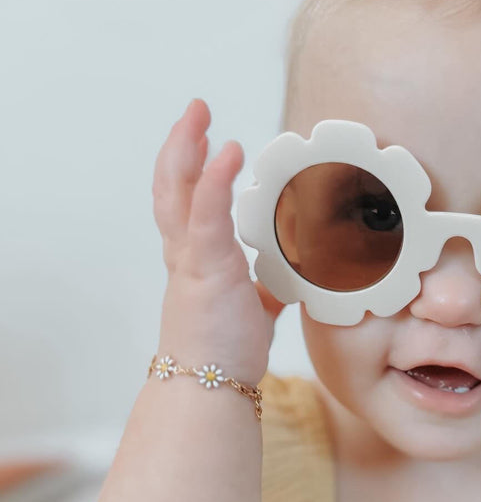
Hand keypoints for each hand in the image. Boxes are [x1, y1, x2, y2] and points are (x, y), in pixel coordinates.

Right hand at [152, 98, 284, 382]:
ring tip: (199, 116)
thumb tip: (288, 284)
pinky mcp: (205, 270)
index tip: (209, 142)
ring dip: (187, 149)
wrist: (208, 389)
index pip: (187, 204)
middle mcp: (186, 255)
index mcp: (197, 262)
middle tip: (196, 111)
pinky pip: (207, 216)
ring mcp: (192, 260)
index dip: (193, 170)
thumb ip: (265, 291)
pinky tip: (228, 152)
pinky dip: (215, 180)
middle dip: (181, 145)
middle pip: (171, 188)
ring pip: (177, 194)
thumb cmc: (225, 353)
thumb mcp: (253, 310)